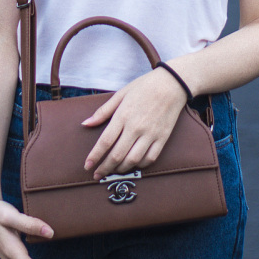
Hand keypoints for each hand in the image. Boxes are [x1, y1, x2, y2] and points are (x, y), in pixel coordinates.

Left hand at [81, 66, 188, 180]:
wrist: (172, 83)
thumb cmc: (144, 86)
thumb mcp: (121, 94)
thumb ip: (103, 111)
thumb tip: (86, 124)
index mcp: (123, 115)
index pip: (105, 141)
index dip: (94, 156)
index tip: (87, 165)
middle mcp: (136, 127)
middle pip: (117, 155)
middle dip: (104, 168)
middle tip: (96, 175)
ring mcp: (150, 134)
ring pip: (133, 160)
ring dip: (120, 170)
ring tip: (113, 171)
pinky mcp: (163, 138)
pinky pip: (150, 158)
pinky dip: (139, 165)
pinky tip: (133, 164)